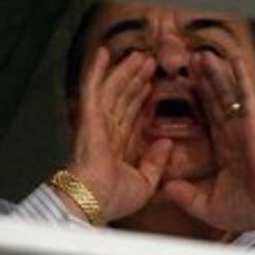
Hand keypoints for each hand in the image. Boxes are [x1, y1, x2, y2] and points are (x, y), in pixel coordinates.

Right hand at [66, 47, 172, 222]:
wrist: (93, 201)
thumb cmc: (113, 199)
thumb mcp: (146, 183)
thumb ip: (156, 162)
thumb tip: (165, 143)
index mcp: (120, 148)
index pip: (134, 116)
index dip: (144, 99)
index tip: (154, 84)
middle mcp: (108, 132)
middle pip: (125, 98)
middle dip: (137, 79)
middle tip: (150, 62)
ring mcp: (97, 122)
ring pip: (114, 89)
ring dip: (126, 71)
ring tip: (140, 55)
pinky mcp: (89, 117)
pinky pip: (93, 88)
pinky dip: (97, 70)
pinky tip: (104, 53)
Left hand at [162, 52, 254, 242]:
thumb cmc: (249, 210)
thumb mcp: (206, 204)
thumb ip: (185, 195)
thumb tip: (164, 189)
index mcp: (224, 150)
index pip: (205, 120)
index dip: (193, 103)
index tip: (178, 89)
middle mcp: (234, 135)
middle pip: (214, 100)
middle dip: (202, 81)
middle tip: (188, 61)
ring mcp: (245, 128)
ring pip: (227, 94)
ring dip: (216, 73)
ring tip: (201, 55)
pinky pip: (247, 97)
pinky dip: (241, 78)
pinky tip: (234, 60)